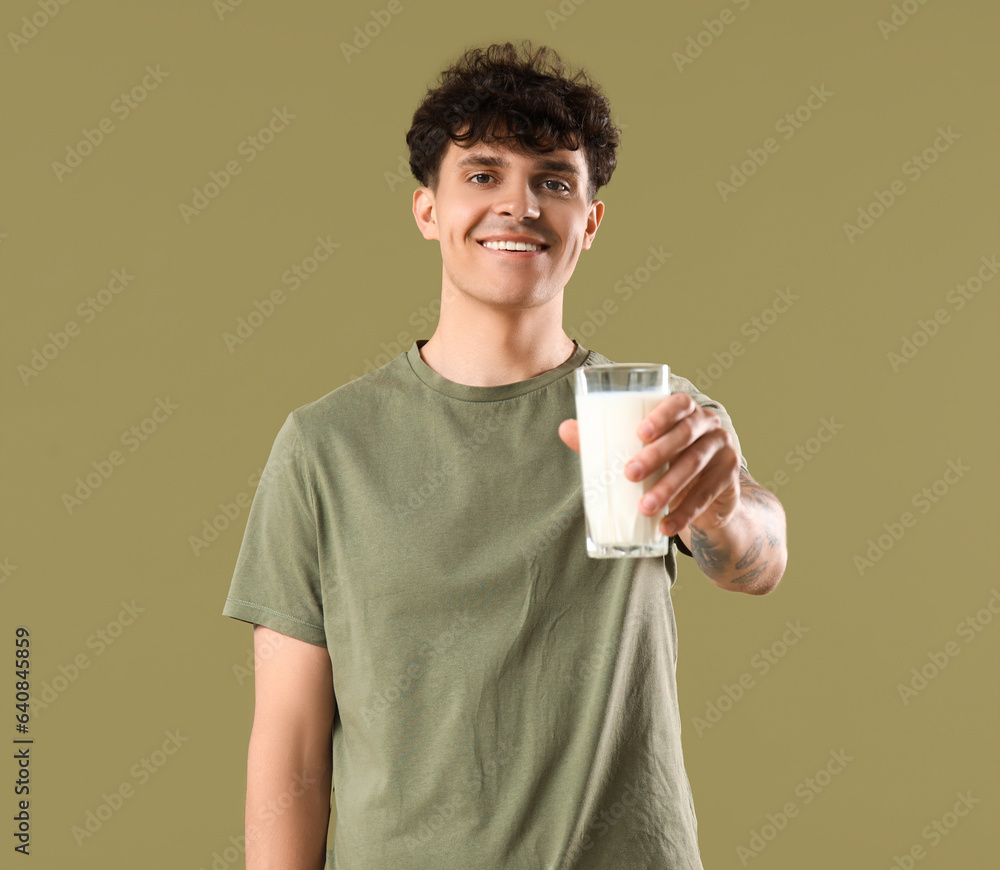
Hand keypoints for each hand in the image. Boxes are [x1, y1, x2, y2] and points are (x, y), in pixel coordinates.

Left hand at [558, 392, 741, 535]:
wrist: (706, 498)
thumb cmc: (664, 465)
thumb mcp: (640, 452)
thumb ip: (606, 440)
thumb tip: (565, 429)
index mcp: (687, 413)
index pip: (679, 403)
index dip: (662, 415)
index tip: (639, 433)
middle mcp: (710, 427)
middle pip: (685, 436)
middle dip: (657, 455)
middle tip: (629, 473)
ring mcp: (724, 451)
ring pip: (695, 466)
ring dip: (668, 488)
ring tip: (644, 507)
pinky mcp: (729, 480)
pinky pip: (707, 496)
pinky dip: (685, 513)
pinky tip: (665, 527)